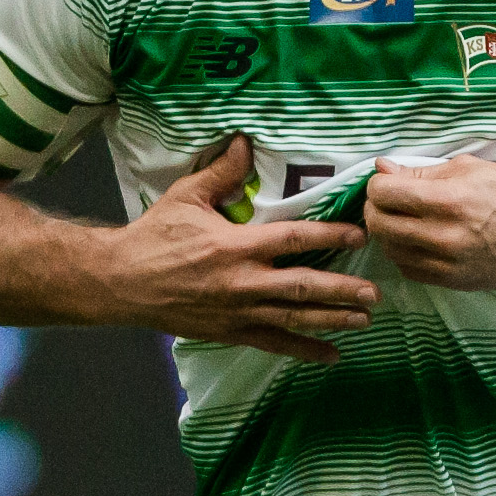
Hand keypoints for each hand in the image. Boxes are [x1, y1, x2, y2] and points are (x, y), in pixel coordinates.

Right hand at [99, 136, 377, 361]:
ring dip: (331, 320)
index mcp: (235, 245)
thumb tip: (246, 141)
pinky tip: (331, 355)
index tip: (359, 236)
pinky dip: (303, 350)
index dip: (329, 237)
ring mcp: (238, 312)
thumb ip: (223, 172)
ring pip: (293, 318)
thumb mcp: (187, 196)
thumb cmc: (155, 236)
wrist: (121, 283)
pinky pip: (273, 343)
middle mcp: (242, 282)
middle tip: (374, 293)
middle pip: (302, 286)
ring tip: (364, 320)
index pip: (293, 240)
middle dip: (341, 291)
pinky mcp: (230, 332)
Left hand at [364, 156, 495, 289]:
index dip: (379, 184)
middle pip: (379, 224)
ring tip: (405, 219)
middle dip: (376, 208)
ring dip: (388, 232)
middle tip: (390, 200)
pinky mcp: (450, 281)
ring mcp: (446, 263)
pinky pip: (408, 269)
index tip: (388, 182)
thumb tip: (383, 169)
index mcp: (449, 200)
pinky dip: (404, 253)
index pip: (385, 193)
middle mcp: (444, 235)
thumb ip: (423, 172)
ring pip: (389, 249)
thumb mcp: (471, 169)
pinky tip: (418, 239)